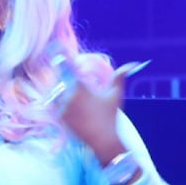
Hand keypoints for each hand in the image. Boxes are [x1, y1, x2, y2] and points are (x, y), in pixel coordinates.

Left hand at [46, 48, 147, 162]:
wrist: (102, 139)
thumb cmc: (110, 116)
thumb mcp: (115, 95)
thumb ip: (120, 77)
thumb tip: (133, 63)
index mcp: (83, 87)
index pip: (70, 67)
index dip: (62, 56)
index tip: (55, 45)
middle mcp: (71, 96)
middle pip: (58, 78)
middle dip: (58, 74)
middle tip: (60, 72)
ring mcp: (63, 107)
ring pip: (54, 91)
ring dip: (57, 88)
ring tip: (66, 91)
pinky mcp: (59, 116)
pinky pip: (52, 104)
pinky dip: (55, 101)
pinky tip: (61, 101)